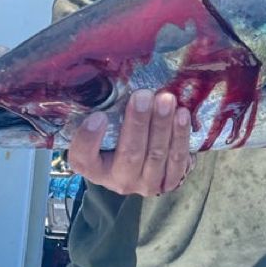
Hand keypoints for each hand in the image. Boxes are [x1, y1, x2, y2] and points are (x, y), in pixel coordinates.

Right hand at [68, 90, 194, 196]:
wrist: (143, 164)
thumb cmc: (117, 138)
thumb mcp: (103, 129)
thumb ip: (104, 113)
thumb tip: (112, 81)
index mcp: (93, 168)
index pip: (83, 158)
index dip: (89, 139)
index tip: (98, 116)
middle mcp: (118, 181)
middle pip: (129, 154)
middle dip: (137, 123)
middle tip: (142, 96)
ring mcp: (146, 185)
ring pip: (157, 155)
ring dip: (162, 125)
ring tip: (166, 100)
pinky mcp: (170, 181)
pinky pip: (178, 160)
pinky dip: (181, 136)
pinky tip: (181, 114)